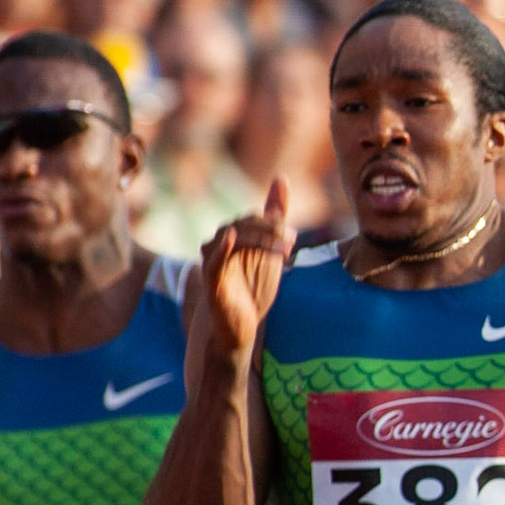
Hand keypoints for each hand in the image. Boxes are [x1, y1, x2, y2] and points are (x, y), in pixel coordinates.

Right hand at [201, 178, 294, 351]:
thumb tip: (280, 179)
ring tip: (281, 251)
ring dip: (258, 240)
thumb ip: (275, 217)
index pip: (253, 218)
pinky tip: (230, 237)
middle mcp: (220, 243)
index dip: (274, 224)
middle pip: (243, 224)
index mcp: (235, 235)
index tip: (293, 239)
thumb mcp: (271, 249)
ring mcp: (213, 259)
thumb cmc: (252, 285)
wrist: (239, 325)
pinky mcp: (211, 279)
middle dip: (269, 231)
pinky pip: (212, 260)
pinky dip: (220, 248)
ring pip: (231, 236)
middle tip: (291, 243)